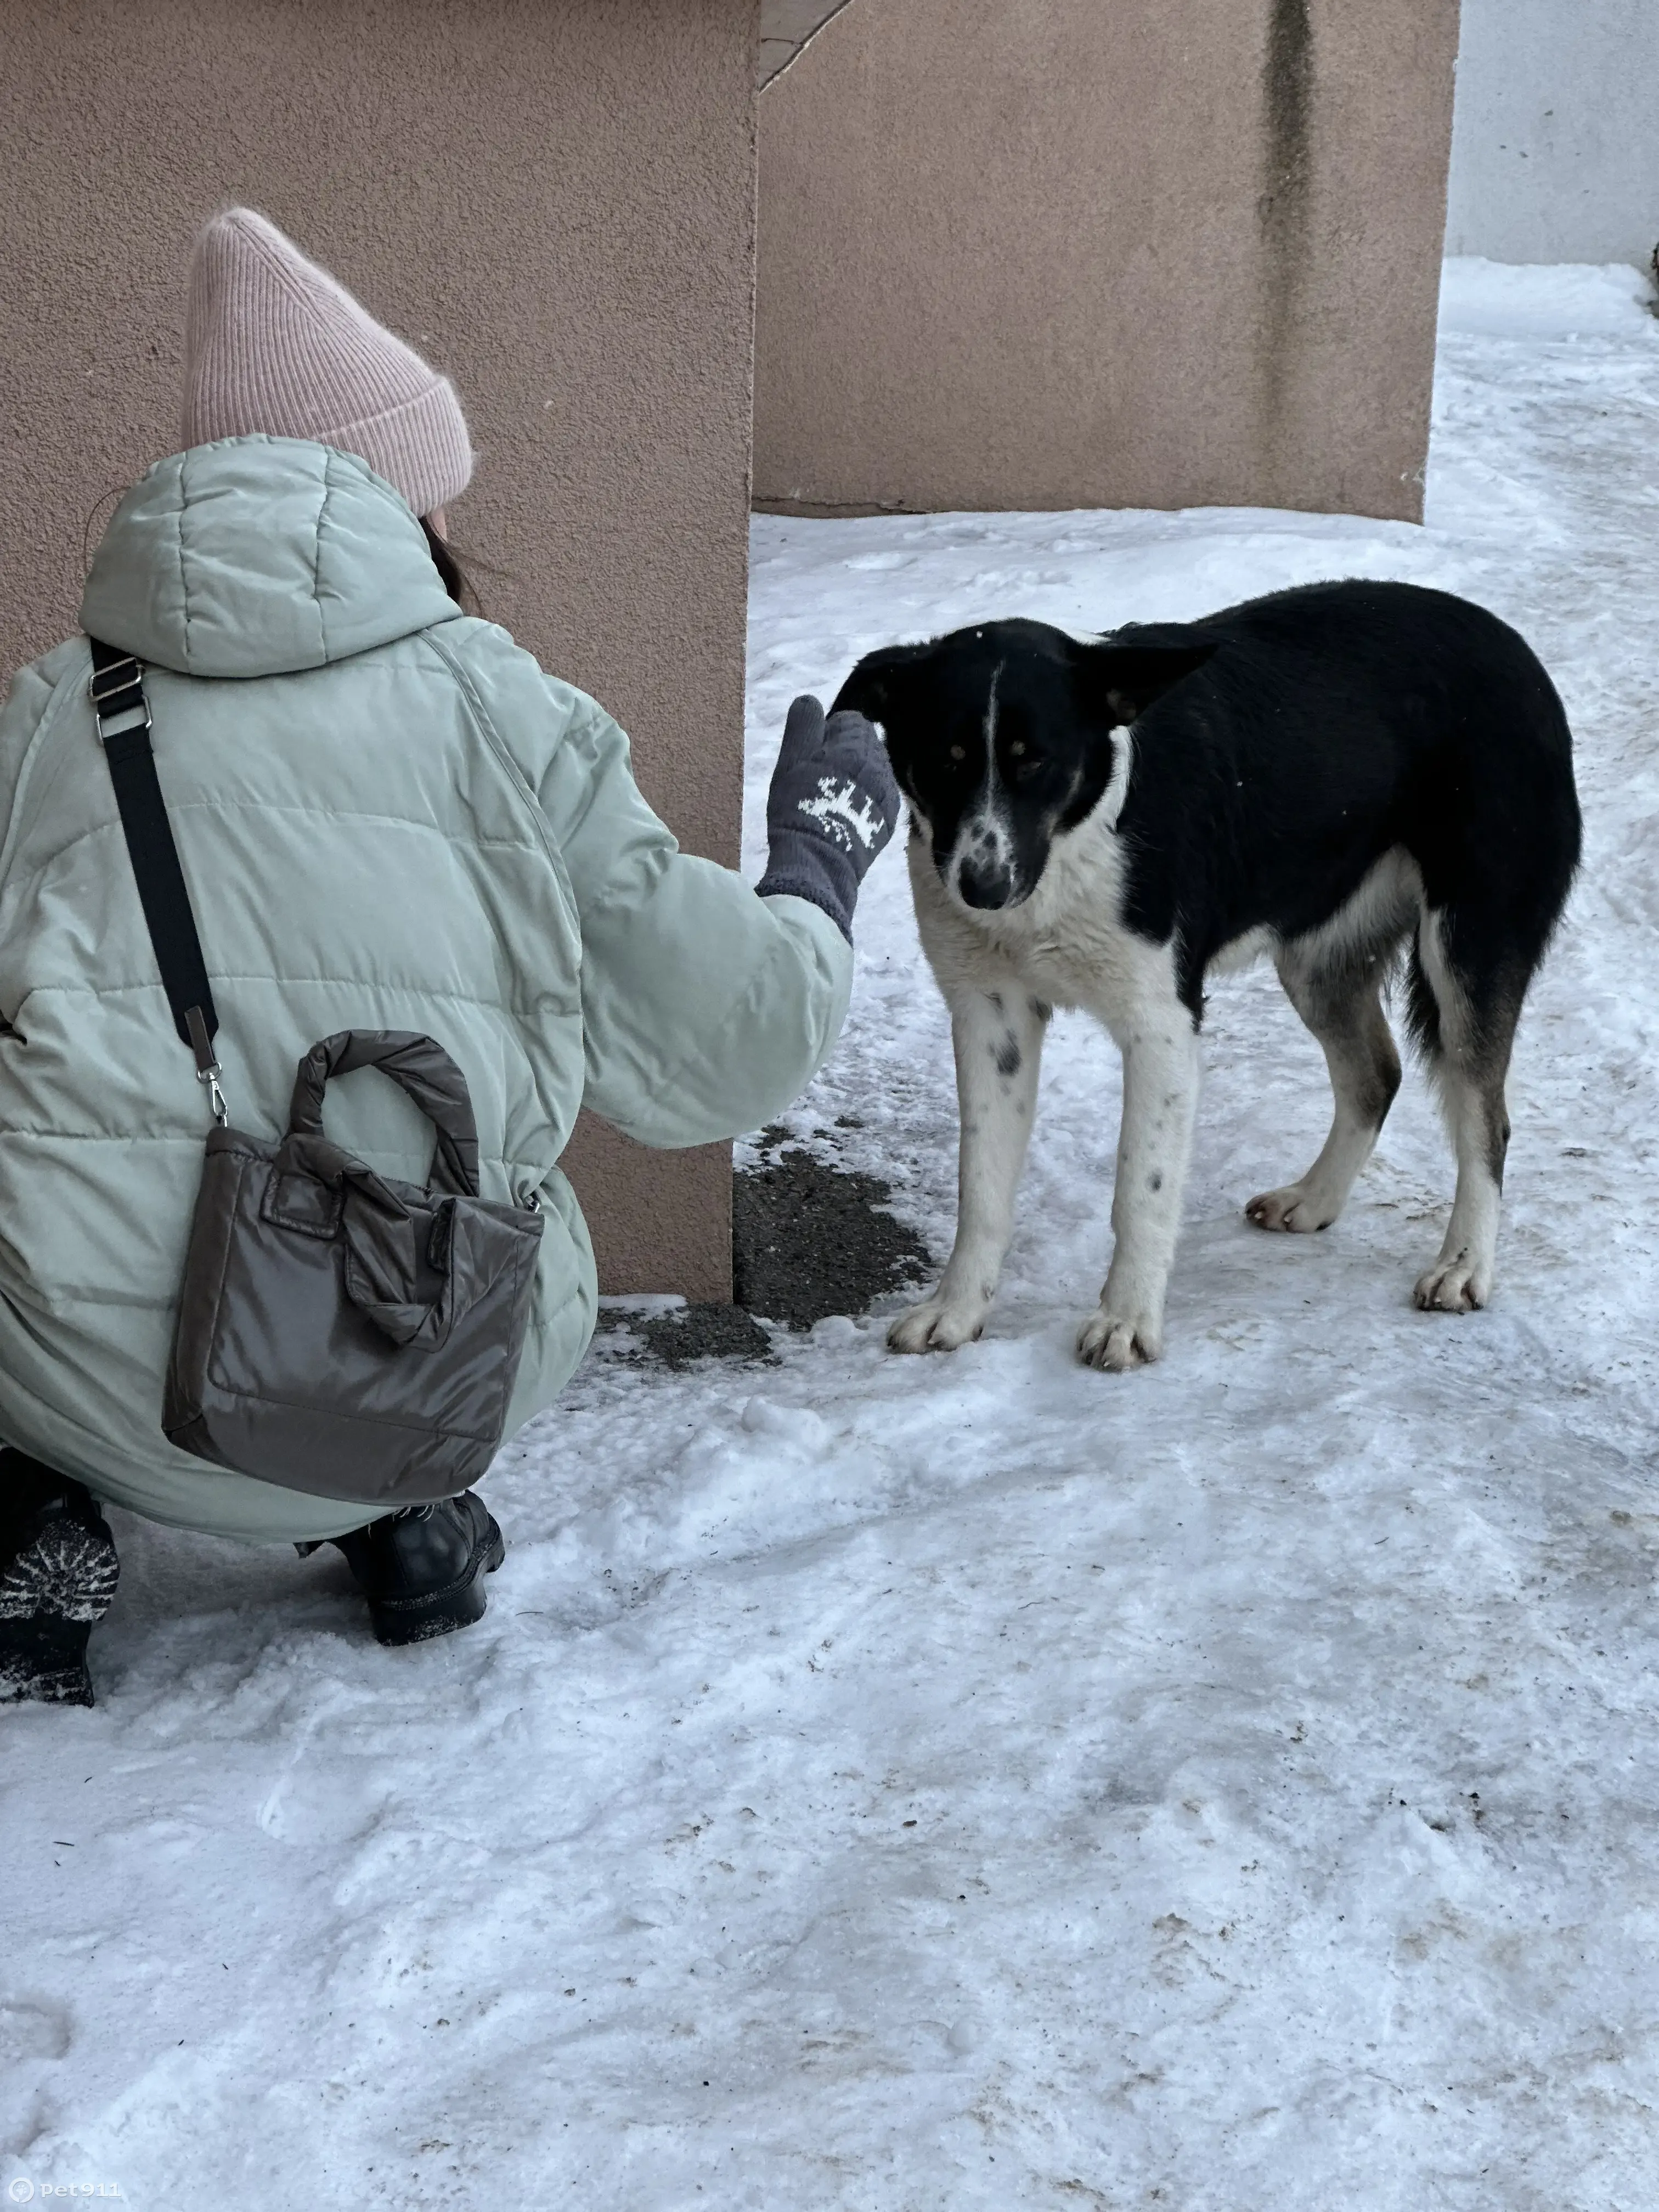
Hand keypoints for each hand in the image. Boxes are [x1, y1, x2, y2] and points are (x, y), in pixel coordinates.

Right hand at [756, 695, 899, 938]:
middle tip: (818, 779)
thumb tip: (810, 700)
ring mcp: (888, 795)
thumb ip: (803, 725)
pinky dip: (864, 801)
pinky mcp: (889, 821)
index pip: (852, 721)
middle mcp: (880, 766)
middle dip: (844, 754)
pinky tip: (843, 815)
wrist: (819, 863)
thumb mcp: (791, 760)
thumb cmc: (800, 808)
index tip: (812, 756)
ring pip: (873, 772)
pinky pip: (879, 798)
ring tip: (830, 800)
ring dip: (855, 778)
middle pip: (865, 745)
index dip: (828, 734)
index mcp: (858, 746)